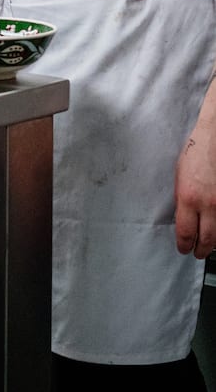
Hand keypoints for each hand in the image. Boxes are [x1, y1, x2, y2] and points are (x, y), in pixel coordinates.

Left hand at [174, 120, 215, 259]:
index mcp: (189, 198)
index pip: (186, 233)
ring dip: (214, 243)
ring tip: (209, 245)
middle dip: (201, 250)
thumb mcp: (179, 177)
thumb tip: (184, 220)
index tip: (183, 249)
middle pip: (207, 240)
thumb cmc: (196, 153)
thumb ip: (182, 201)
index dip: (184, 245)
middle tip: (197, 253)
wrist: (215, 138)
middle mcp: (208, 204)